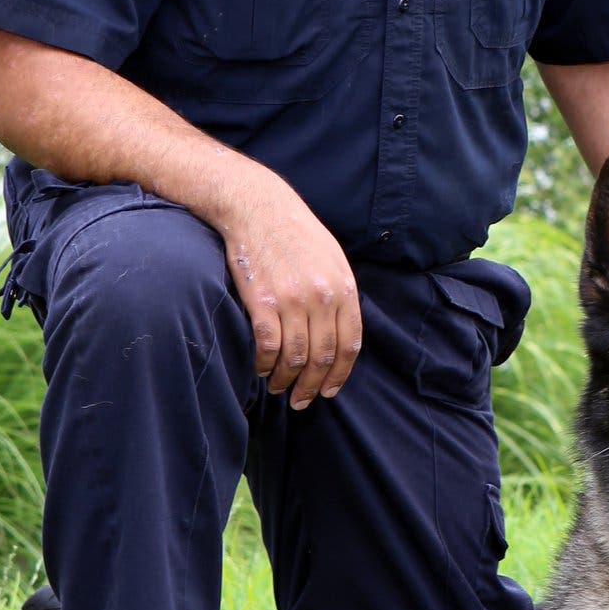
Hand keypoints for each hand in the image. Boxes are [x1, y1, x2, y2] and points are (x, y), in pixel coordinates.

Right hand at [215, 161, 361, 408]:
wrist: (258, 208)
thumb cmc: (296, 233)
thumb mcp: (333, 259)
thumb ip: (341, 294)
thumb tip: (342, 333)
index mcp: (344, 288)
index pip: (350, 345)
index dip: (339, 374)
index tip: (329, 390)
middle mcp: (322, 297)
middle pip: (323, 356)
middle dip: (313, 386)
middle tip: (302, 402)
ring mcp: (292, 299)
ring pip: (295, 357)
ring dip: (287, 380)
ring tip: (279, 388)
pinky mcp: (262, 300)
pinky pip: (268, 346)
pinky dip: (265, 364)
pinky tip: (262, 369)